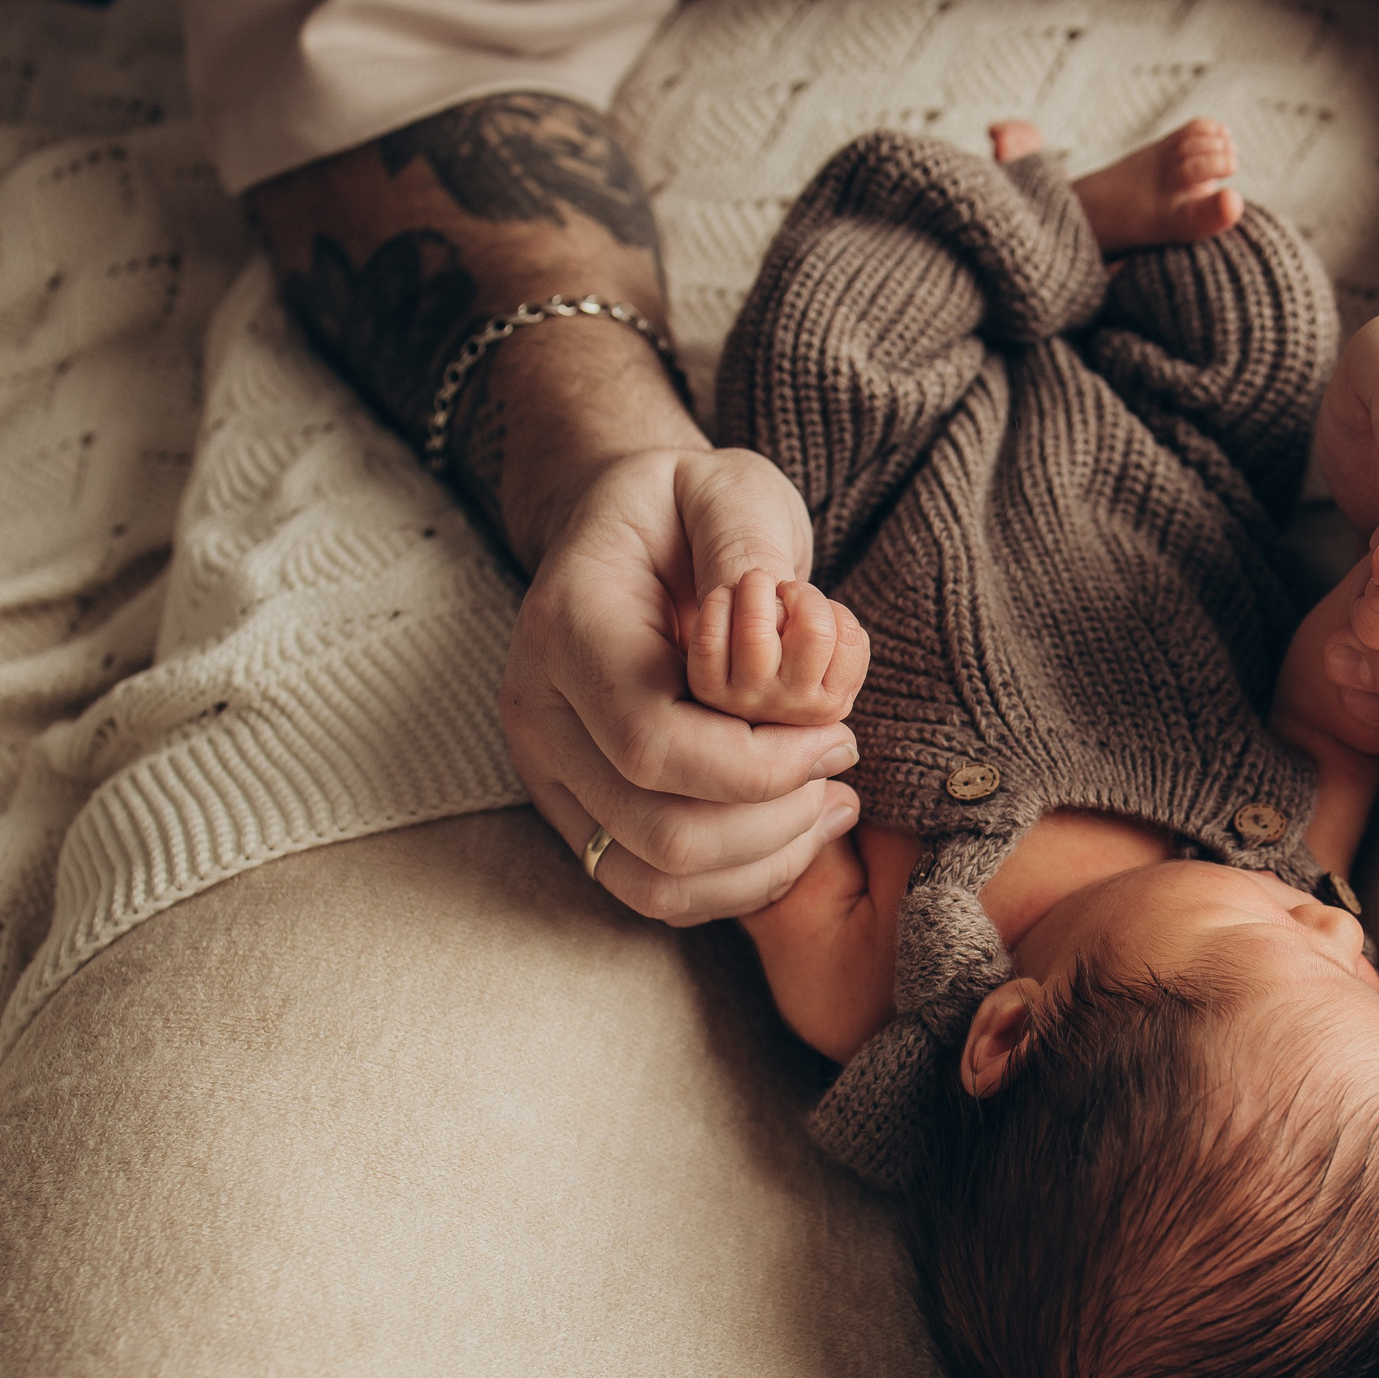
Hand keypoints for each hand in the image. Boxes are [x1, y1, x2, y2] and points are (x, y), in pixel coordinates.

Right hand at [498, 447, 861, 925]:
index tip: (839, 737)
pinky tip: (791, 829)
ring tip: (828, 808)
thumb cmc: (684, 506)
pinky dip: (733, 882)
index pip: (656, 744)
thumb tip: (776, 621)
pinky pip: (650, 889)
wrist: (623, 527)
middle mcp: (537, 711)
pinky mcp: (576, 810)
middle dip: (773, 820)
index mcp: (567, 626)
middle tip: (840, 774)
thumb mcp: (728, 488)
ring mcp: (547, 771)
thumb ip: (749, 549)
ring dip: (759, 863)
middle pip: (658, 830)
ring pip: (652, 881)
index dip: (761, 765)